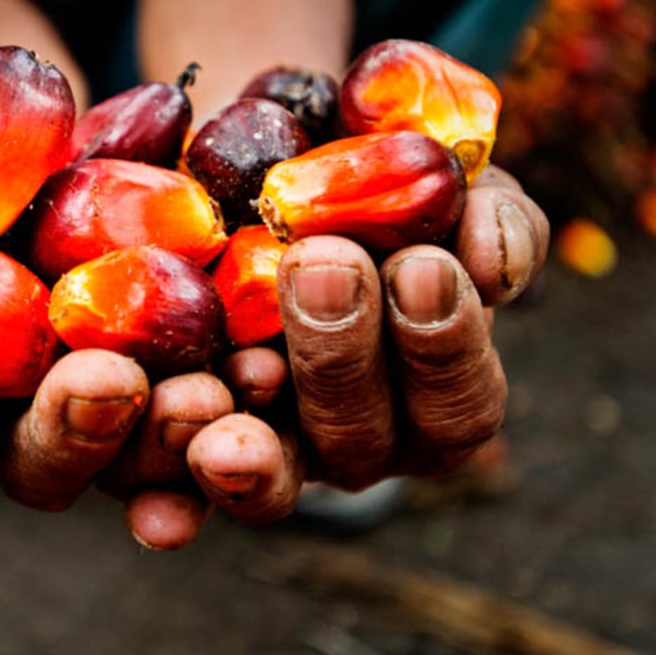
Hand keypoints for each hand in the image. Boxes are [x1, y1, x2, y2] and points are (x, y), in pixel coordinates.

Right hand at [0, 148, 234, 537]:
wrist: (73, 135)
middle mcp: (29, 419)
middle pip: (43, 465)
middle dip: (71, 434)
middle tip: (106, 384)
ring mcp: (124, 413)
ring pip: (147, 460)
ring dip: (175, 436)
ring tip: (208, 388)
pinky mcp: (204, 382)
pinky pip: (232, 420)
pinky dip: (252, 411)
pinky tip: (265, 369)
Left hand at [120, 166, 548, 545]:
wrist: (244, 141)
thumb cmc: (357, 153)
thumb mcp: (426, 158)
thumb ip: (483, 207)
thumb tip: (496, 264)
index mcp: (429, 386)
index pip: (458, 405)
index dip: (446, 348)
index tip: (424, 264)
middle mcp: (352, 435)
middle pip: (359, 440)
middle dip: (343, 353)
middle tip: (322, 262)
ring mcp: (264, 447)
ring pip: (272, 477)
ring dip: (258, 440)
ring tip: (239, 369)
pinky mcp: (175, 446)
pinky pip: (171, 492)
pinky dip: (170, 503)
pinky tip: (159, 513)